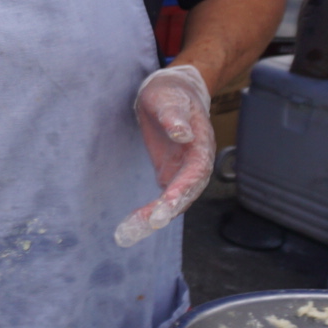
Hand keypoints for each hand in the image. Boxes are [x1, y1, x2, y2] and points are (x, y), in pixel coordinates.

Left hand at [115, 65, 213, 246]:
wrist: (172, 92)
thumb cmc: (171, 93)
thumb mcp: (167, 98)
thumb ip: (174, 116)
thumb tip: (181, 133)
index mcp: (200, 146)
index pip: (194, 174)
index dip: (181, 193)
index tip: (163, 210)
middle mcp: (195, 165)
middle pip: (184, 195)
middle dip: (163, 214)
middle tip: (140, 228)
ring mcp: (183, 172)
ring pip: (172, 202)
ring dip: (152, 219)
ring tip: (127, 234)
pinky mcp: (170, 175)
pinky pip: (162, 199)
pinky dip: (148, 213)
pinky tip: (131, 227)